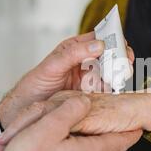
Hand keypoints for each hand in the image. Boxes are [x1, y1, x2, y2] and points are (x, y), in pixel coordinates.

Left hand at [0, 32, 134, 128]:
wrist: (25, 113)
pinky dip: (114, 90)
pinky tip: (115, 91)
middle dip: (121, 57)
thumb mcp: (51, 67)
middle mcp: (85, 62)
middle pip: (111, 55)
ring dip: (119, 74)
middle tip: (126, 63)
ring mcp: (90, 79)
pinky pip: (108, 90)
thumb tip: (99, 44)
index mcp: (75, 49)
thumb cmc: (34, 87)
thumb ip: (73, 54)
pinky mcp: (93, 96)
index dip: (113, 39)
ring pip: (112, 72)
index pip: (100, 38)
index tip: (122, 45)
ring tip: (120, 78)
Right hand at [0, 96, 141, 150]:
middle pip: (108, 144)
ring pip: (91, 149)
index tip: (141, 120)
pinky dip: (76, 143)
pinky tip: (62, 137)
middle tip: (113, 114)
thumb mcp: (49, 126)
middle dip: (111, 128)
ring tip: (84, 120)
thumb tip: (86, 101)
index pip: (123, 140)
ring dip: (91, 135)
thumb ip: (71, 110)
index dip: (134, 128)